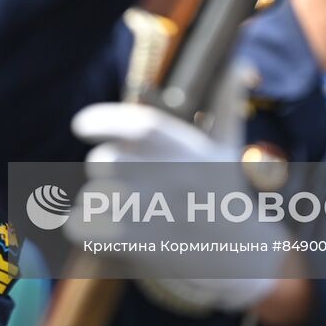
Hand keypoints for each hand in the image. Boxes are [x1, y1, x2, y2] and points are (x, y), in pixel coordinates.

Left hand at [69, 100, 285, 313]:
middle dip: (104, 165)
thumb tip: (240, 64)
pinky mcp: (142, 249)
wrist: (242, 260)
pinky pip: (86, 228)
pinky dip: (83, 226)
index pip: (139, 127)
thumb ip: (225, 105)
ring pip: (95, 196)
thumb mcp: (229, 150)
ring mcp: (157, 217)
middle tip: (123, 176)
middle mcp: (171, 181)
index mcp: (188, 152)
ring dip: (99, 199)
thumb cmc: (228, 197)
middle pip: (104, 161)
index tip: (82, 126)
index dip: (103, 120)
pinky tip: (100, 228)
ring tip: (124, 206)